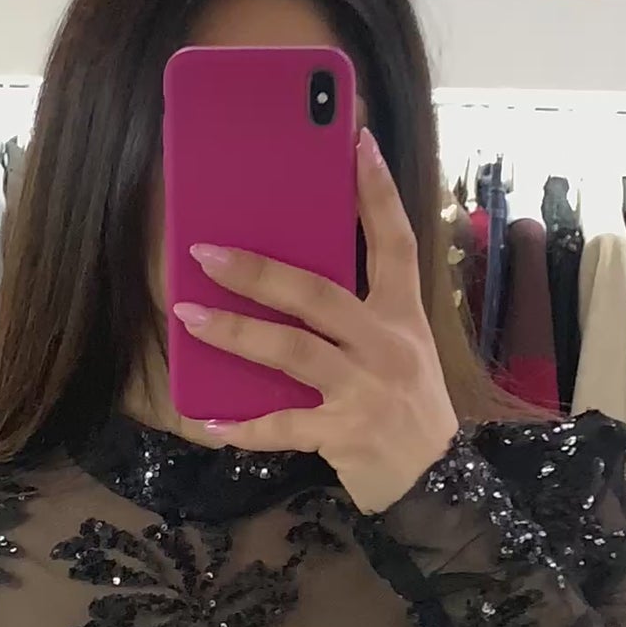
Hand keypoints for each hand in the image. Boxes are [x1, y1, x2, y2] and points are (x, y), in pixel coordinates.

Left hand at [173, 128, 457, 513]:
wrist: (437, 485)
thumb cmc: (406, 405)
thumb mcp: (399, 348)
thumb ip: (358, 314)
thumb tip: (285, 278)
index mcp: (403, 314)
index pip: (396, 240)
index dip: (377, 190)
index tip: (357, 141)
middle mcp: (387, 345)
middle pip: (318, 294)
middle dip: (259, 270)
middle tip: (204, 251)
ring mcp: (365, 390)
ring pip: (292, 351)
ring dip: (235, 332)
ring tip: (188, 316)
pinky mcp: (344, 434)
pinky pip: (282, 425)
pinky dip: (242, 426)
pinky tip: (207, 420)